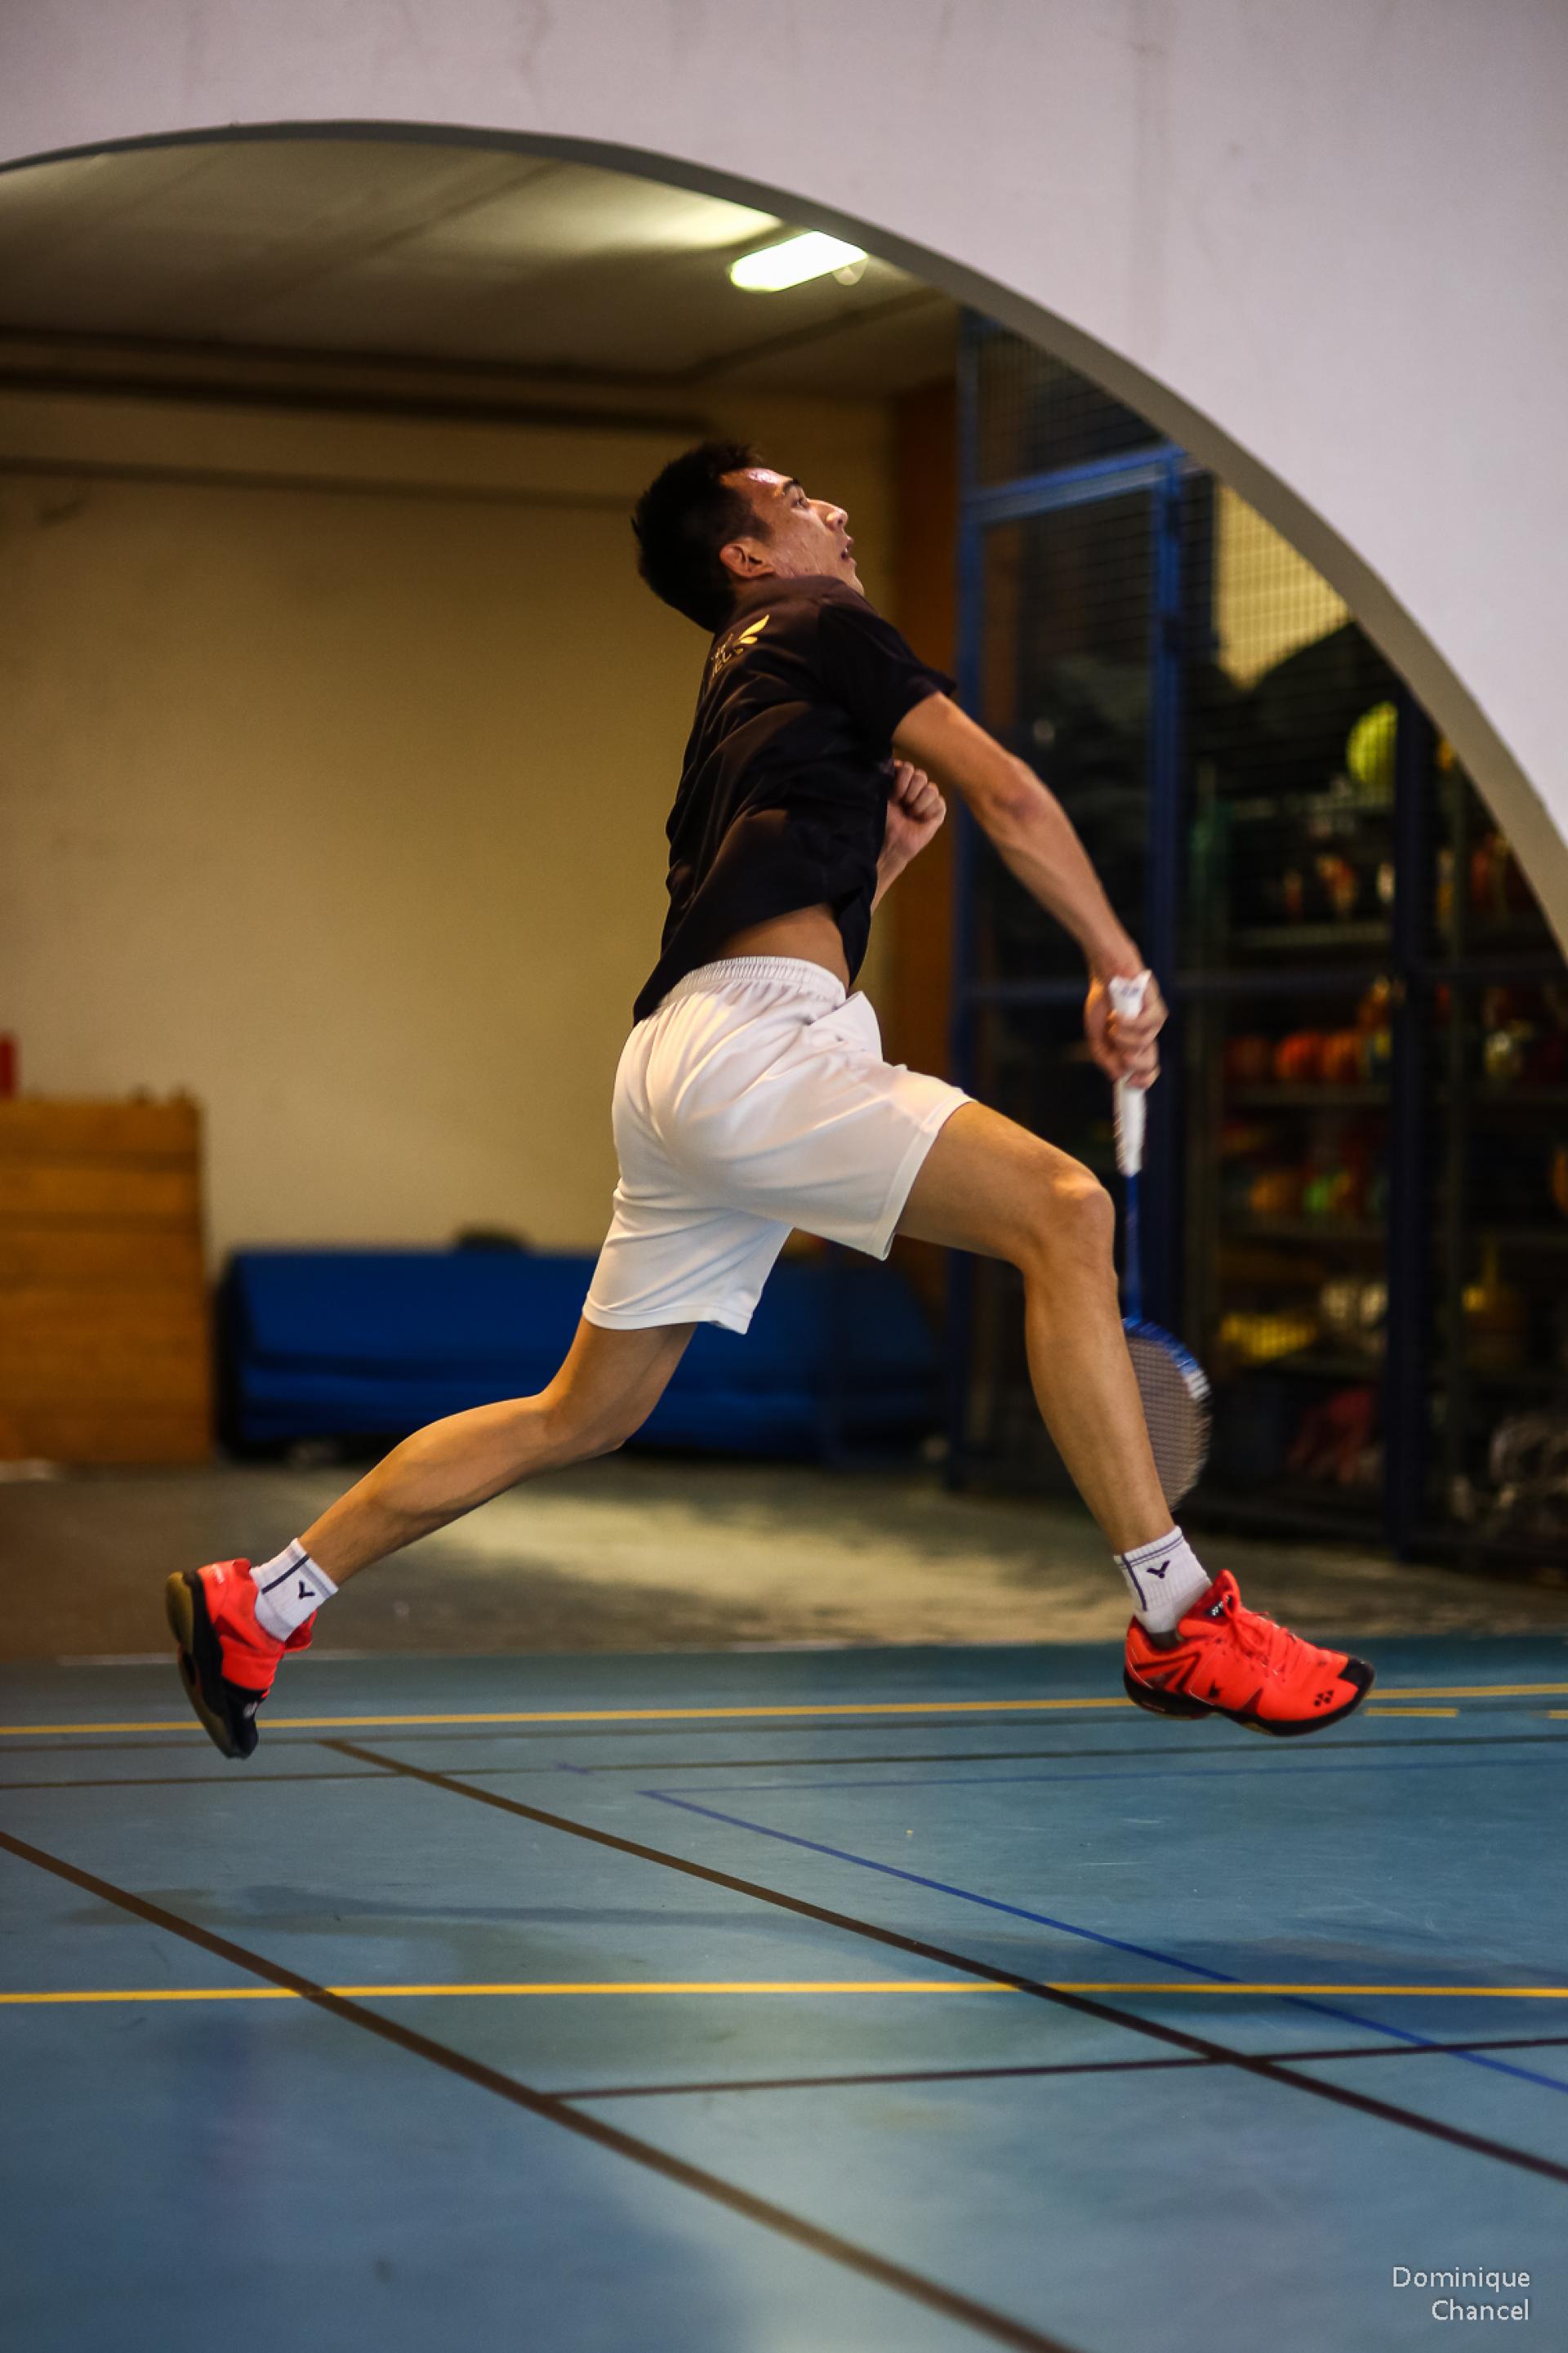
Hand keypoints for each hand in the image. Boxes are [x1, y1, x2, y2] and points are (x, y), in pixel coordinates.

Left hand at [880, 760, 946, 872]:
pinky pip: (939, 802)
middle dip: (909, 793)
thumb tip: (895, 762)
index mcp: (899, 779)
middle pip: (920, 776)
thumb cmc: (882, 820)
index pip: (907, 768)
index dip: (900, 782)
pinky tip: (920, 820)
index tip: (892, 797)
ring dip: (918, 804)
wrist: (890, 843)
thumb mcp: (880, 795)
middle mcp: (914, 785)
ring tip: (910, 814)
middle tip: (902, 806)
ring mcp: (927, 797)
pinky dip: (927, 812)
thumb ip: (887, 776)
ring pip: (931, 788)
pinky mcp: (938, 810)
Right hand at [1084, 966, 1164, 1086]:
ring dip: (1122, 1036)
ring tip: (1114, 1021)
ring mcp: (1153, 1023)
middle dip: (1134, 1062)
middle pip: (1150, 1063)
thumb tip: (1118, 1076)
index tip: (1130, 1084)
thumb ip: (1104, 1058)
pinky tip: (1119, 1014)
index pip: (1146, 1070)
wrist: (1105, 973)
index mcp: (1134, 1045)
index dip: (1142, 1081)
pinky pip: (1146, 1025)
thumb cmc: (1102, 1002)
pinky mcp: (1156, 1007)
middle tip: (1121, 1053)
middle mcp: (1147, 1036)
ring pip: (1144, 1044)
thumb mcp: (1096, 1037)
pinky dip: (1129, 1022)